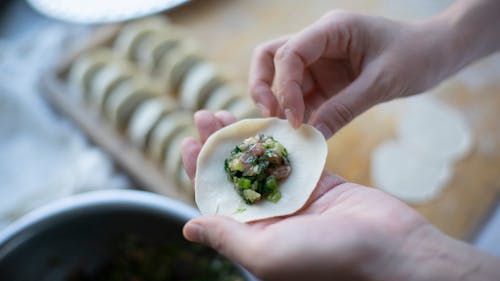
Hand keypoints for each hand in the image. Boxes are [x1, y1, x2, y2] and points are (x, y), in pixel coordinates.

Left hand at [180, 110, 492, 280]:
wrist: (390, 251)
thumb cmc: (325, 258)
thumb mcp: (266, 252)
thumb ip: (227, 237)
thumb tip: (188, 227)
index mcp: (254, 236)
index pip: (217, 199)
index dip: (199, 170)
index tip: (188, 142)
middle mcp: (272, 218)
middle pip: (237, 175)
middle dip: (218, 146)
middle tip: (204, 116)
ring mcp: (297, 199)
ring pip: (262, 161)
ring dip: (243, 137)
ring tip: (224, 112)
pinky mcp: (320, 184)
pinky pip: (293, 157)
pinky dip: (278, 139)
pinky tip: (263, 119)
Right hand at [249, 10, 457, 137]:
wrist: (438, 53)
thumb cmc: (416, 55)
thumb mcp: (382, 82)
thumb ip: (345, 107)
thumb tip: (312, 136)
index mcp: (331, 30)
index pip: (289, 53)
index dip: (283, 86)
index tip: (294, 119)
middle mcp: (319, 43)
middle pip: (271, 58)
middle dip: (263, 87)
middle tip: (271, 118)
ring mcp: (320, 63)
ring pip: (282, 80)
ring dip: (281, 106)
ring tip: (288, 134)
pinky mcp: (327, 82)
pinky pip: (304, 98)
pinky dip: (300, 115)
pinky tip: (305, 135)